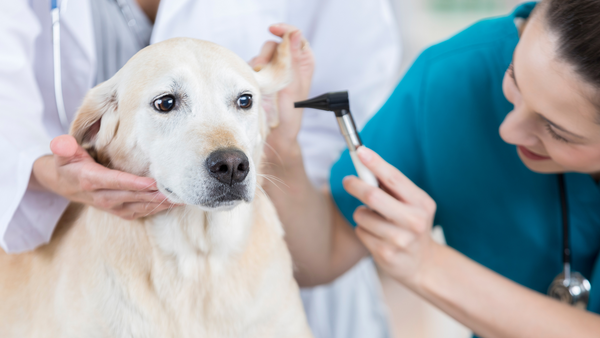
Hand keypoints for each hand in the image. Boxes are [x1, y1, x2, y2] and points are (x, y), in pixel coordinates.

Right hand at [31, 135, 178, 219]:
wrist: (64, 185)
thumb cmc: (69, 164)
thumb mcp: (62, 153)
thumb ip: (63, 148)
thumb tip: (62, 143)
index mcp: (91, 180)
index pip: (117, 182)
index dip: (136, 183)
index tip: (154, 182)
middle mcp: (104, 197)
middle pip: (135, 196)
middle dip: (158, 194)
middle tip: (180, 189)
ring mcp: (113, 207)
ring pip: (142, 205)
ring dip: (163, 203)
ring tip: (184, 197)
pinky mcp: (121, 211)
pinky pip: (142, 211)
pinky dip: (158, 207)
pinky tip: (175, 202)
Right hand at [250, 23, 314, 162]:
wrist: (277, 135)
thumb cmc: (289, 115)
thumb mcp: (292, 86)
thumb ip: (292, 59)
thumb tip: (295, 34)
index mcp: (303, 63)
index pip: (295, 36)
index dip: (285, 31)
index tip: (273, 30)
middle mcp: (290, 65)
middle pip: (275, 45)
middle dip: (268, 57)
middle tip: (266, 72)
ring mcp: (275, 71)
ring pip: (262, 56)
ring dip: (259, 68)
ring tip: (263, 85)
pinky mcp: (263, 78)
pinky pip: (252, 67)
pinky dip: (252, 75)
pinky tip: (257, 88)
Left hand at [342, 147, 437, 286]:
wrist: (422, 263)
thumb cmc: (410, 224)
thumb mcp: (411, 205)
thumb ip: (391, 187)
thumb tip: (364, 161)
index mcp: (422, 203)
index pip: (395, 178)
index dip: (376, 163)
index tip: (360, 151)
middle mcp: (414, 221)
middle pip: (373, 196)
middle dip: (356, 185)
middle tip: (347, 181)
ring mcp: (401, 240)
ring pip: (362, 216)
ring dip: (360, 213)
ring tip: (372, 218)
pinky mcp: (386, 255)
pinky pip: (360, 232)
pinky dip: (362, 229)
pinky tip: (375, 235)